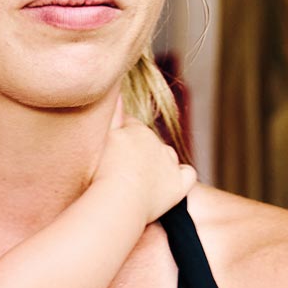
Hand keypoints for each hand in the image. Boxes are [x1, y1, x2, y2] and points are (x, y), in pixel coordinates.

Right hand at [93, 102, 195, 222]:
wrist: (117, 200)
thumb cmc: (100, 172)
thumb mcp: (100, 137)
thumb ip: (110, 113)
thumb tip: (115, 87)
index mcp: (136, 130)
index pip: (129, 127)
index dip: (118, 138)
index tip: (109, 151)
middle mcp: (156, 143)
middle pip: (148, 143)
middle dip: (137, 152)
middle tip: (119, 170)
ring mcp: (169, 164)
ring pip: (167, 156)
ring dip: (157, 163)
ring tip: (138, 179)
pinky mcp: (178, 185)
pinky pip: (187, 175)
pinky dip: (181, 176)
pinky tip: (169, 184)